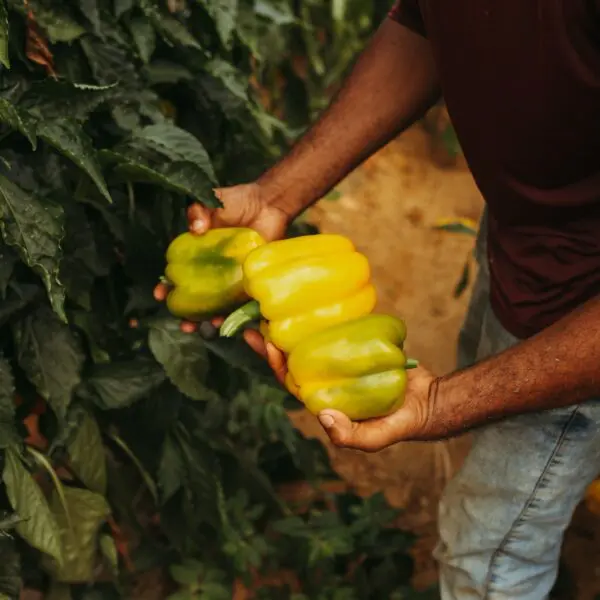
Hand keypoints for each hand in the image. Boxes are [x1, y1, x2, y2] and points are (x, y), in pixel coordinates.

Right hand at [153, 182, 288, 331]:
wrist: (269, 204)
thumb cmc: (237, 202)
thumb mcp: (212, 201)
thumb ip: (199, 211)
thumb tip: (195, 227)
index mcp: (197, 254)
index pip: (178, 275)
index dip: (167, 287)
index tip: (160, 295)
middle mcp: (212, 270)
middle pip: (195, 298)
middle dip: (185, 313)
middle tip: (181, 323)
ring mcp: (231, 278)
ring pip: (216, 305)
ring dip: (207, 320)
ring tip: (203, 328)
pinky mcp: (251, 281)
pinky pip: (240, 302)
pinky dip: (234, 313)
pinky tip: (227, 322)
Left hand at [218, 319, 438, 450]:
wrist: (427, 401)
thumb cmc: (399, 422)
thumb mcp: (375, 437)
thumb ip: (350, 435)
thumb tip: (323, 417)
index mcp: (321, 400)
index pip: (290, 381)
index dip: (275, 364)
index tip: (268, 343)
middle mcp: (324, 379)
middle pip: (292, 359)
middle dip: (272, 342)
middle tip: (257, 319)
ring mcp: (338, 362)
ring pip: (308, 343)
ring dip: (291, 327)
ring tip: (275, 305)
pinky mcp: (353, 347)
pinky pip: (332, 332)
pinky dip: (320, 320)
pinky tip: (313, 302)